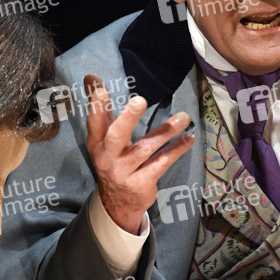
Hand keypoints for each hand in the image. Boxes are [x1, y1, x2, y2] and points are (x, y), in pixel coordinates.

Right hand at [85, 74, 193, 234]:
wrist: (117, 203)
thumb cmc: (113, 158)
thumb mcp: (103, 136)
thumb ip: (100, 106)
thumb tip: (91, 75)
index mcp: (96, 143)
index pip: (94, 122)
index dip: (96, 106)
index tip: (101, 88)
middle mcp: (107, 158)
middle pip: (116, 136)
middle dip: (128, 118)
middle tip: (140, 100)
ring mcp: (124, 172)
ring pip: (145, 148)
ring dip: (165, 131)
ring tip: (183, 117)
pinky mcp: (141, 183)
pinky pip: (161, 163)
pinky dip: (176, 149)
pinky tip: (188, 138)